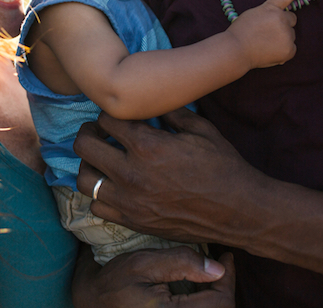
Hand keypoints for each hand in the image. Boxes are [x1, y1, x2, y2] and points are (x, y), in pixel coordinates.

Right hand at [72, 245, 235, 307]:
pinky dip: (205, 302)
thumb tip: (219, 268)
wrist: (92, 302)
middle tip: (219, 263)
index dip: (228, 278)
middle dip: (224, 287)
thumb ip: (181, 262)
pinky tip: (200, 286)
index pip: (220, 302)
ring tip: (210, 273)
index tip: (226, 257)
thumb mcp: (143, 263)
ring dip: (216, 296)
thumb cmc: (114, 281)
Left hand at [76, 108, 265, 244]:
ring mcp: (129, 201)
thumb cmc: (223, 166)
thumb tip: (150, 100)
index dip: (110, 113)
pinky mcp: (133, 222)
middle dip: (89, 132)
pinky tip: (114, 186)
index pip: (106, 119)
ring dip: (89, 164)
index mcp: (148, 146)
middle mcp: (131, 174)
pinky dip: (99, 195)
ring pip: (83, 178)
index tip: (117, 116)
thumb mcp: (201, 128)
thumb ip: (170, 111)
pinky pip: (96, 207)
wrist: (239, 211)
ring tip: (102, 159)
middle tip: (99, 132)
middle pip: (84, 145)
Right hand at [227, 0, 302, 68]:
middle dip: (284, 24)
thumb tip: (278, 20)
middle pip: (291, 19)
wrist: (235, 50)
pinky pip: (291, 48)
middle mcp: (281, 18)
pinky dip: (284, 51)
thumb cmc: (239, 33)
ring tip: (265, 44)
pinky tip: (270, 52)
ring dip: (283, 38)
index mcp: (271, 8)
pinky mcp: (289, 49)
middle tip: (269, 32)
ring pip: (291, 35)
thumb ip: (267, 14)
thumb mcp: (252, 14)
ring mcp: (287, 34)